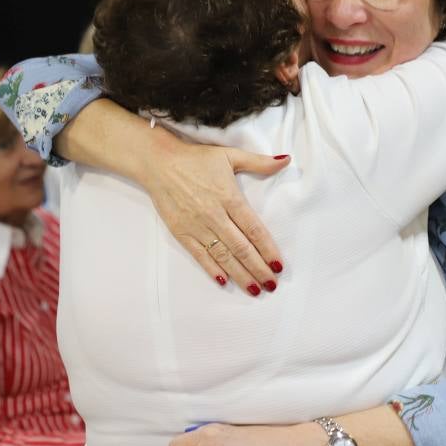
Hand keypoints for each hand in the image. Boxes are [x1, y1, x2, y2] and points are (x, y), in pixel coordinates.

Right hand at [143, 133, 290, 293]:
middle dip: (258, 269)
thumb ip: (259, 161)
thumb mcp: (230, 155)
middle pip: (241, 248)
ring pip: (222, 255)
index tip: (279, 265)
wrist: (159, 162)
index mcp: (229, 197)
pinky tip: (224, 282)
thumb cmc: (197, 159)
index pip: (253, 229)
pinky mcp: (181, 232)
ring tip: (254, 289)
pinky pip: (199, 255)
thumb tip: (286, 159)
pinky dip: (212, 269)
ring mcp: (197, 226)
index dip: (268, 249)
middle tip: (272, 285)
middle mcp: (215, 215)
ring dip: (239, 274)